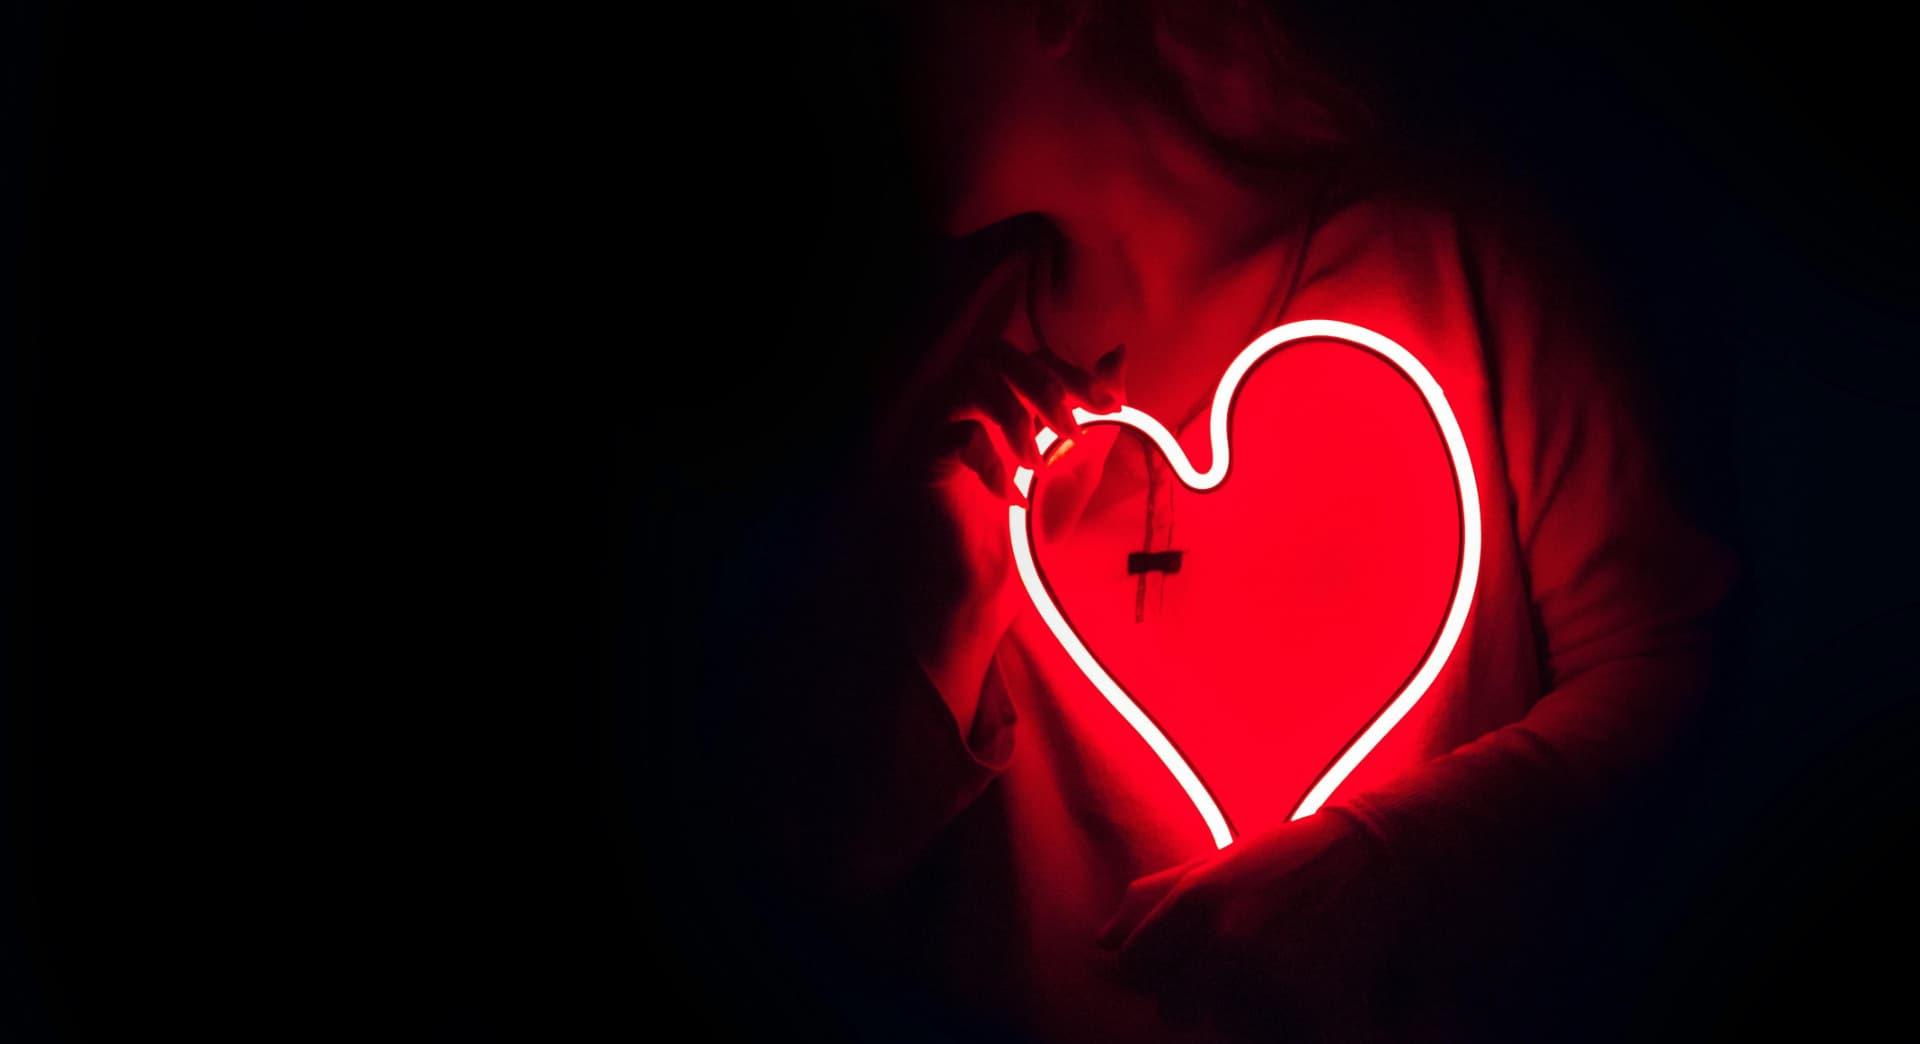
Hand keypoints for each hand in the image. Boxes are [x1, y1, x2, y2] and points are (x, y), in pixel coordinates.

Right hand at [887, 339, 1126, 728]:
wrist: (1001, 587)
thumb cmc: (1035, 526)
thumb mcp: (1081, 464)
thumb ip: (1097, 413)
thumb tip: (1118, 353)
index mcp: (1009, 402)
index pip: (1035, 358)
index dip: (1075, 373)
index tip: (1113, 406)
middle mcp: (973, 408)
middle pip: (997, 354)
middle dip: (1043, 384)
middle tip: (1072, 430)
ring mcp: (946, 431)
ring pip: (970, 382)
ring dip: (1013, 418)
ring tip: (1038, 466)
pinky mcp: (929, 464)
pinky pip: (954, 436)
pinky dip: (990, 463)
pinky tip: (1010, 499)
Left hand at [1097, 809, 1415, 1039]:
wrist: (1373, 857)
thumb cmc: (1286, 859)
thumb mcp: (1212, 864)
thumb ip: (1152, 898)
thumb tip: (1101, 941)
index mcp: (1195, 901)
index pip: (1134, 967)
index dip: (1151, 971)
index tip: (1176, 967)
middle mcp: (1225, 940)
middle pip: (1173, 1009)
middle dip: (1195, 998)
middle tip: (1237, 970)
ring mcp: (1267, 977)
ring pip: (1224, 1027)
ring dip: (1241, 1012)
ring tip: (1273, 975)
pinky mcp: (1309, 1006)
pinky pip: (1272, 1035)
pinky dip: (1282, 1024)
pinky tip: (1297, 992)